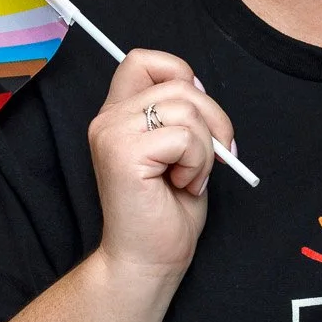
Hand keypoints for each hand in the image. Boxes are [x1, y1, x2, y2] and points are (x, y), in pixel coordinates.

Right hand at [87, 48, 236, 283]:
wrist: (148, 261)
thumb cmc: (167, 212)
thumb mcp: (179, 149)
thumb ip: (180, 113)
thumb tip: (197, 85)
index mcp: (118, 114)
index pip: (143, 60)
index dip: (179, 74)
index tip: (196, 116)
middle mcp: (108, 119)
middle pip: (179, 84)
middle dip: (213, 120)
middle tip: (210, 160)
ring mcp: (112, 135)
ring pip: (187, 109)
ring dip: (205, 150)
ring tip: (190, 178)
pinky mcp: (124, 155)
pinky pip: (184, 138)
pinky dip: (198, 164)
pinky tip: (183, 186)